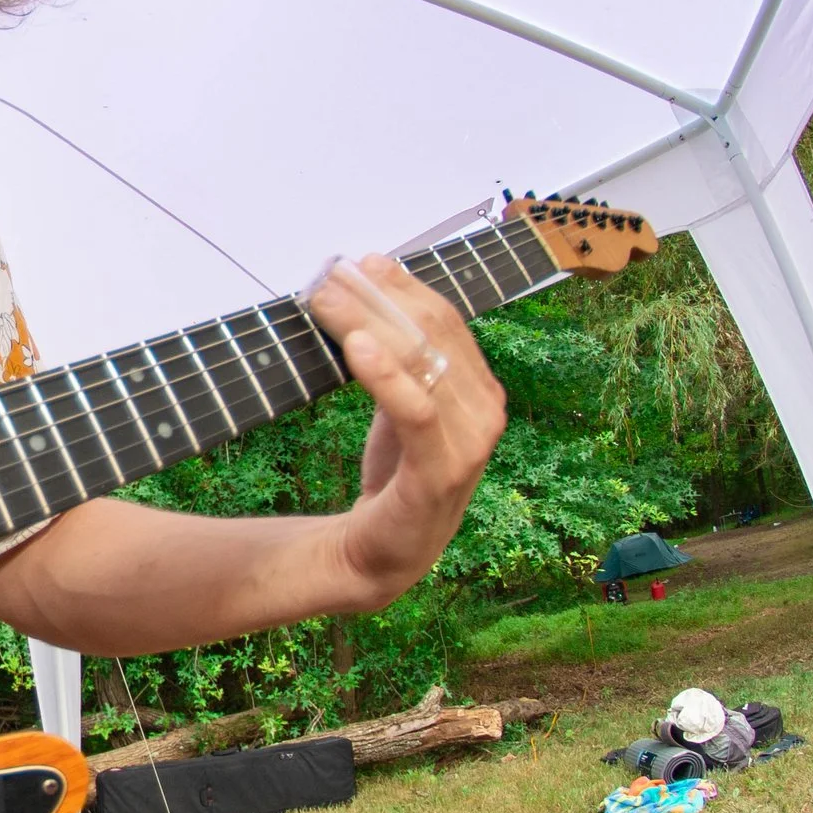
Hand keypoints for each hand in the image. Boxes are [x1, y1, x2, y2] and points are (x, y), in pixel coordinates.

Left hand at [305, 255, 506, 601]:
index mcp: (481, 387)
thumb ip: (397, 352)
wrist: (381, 551)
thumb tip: (365, 282)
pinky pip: (417, 411)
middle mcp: (486, 410)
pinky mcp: (442, 471)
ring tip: (325, 302)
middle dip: (379, 300)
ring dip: (370, 325)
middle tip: (327, 278)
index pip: (446, 319)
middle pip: (434, 335)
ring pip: (423, 365)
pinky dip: (387, 374)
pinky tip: (356, 347)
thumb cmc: (394, 471)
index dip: (404, 286)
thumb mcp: (398, 402)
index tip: (360, 261)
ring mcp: (471, 442)